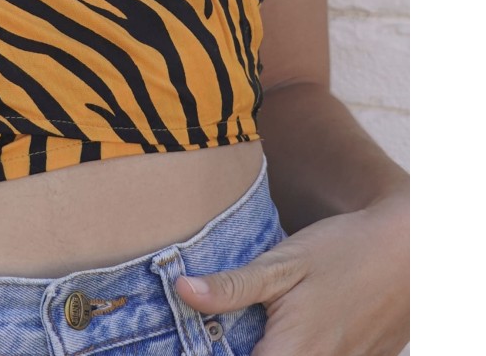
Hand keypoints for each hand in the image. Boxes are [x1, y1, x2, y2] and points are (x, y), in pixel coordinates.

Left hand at [175, 192, 408, 355]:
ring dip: (269, 348)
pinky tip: (286, 332)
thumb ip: (233, 286)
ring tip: (252, 329)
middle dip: (240, 349)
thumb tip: (181, 291)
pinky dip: (300, 348)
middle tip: (222, 332)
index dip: (212, 354)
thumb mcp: (283, 261)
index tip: (196, 341)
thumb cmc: (345, 251)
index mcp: (292, 354)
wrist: (412, 250)